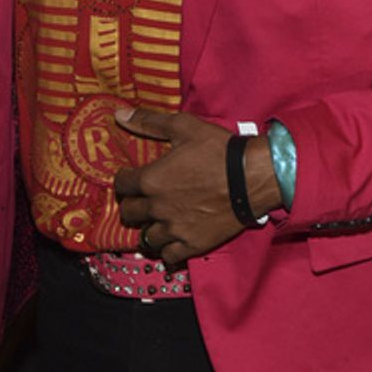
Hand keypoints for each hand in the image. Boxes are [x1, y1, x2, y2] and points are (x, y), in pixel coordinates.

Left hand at [112, 106, 280, 267]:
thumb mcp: (183, 126)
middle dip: (132, 205)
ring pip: (147, 238)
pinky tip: (172, 243)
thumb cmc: (218, 150)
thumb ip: (148, 122)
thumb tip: (119, 115)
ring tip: (157, 222)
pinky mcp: (193, 244)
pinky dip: (168, 251)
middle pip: (129, 213)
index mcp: (150, 180)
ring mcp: (174, 229)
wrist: (252, 177)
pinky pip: (169, 257)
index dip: (123, 180)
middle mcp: (157, 207)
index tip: (130, 178)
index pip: (121, 185)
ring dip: (148, 229)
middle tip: (141, 199)